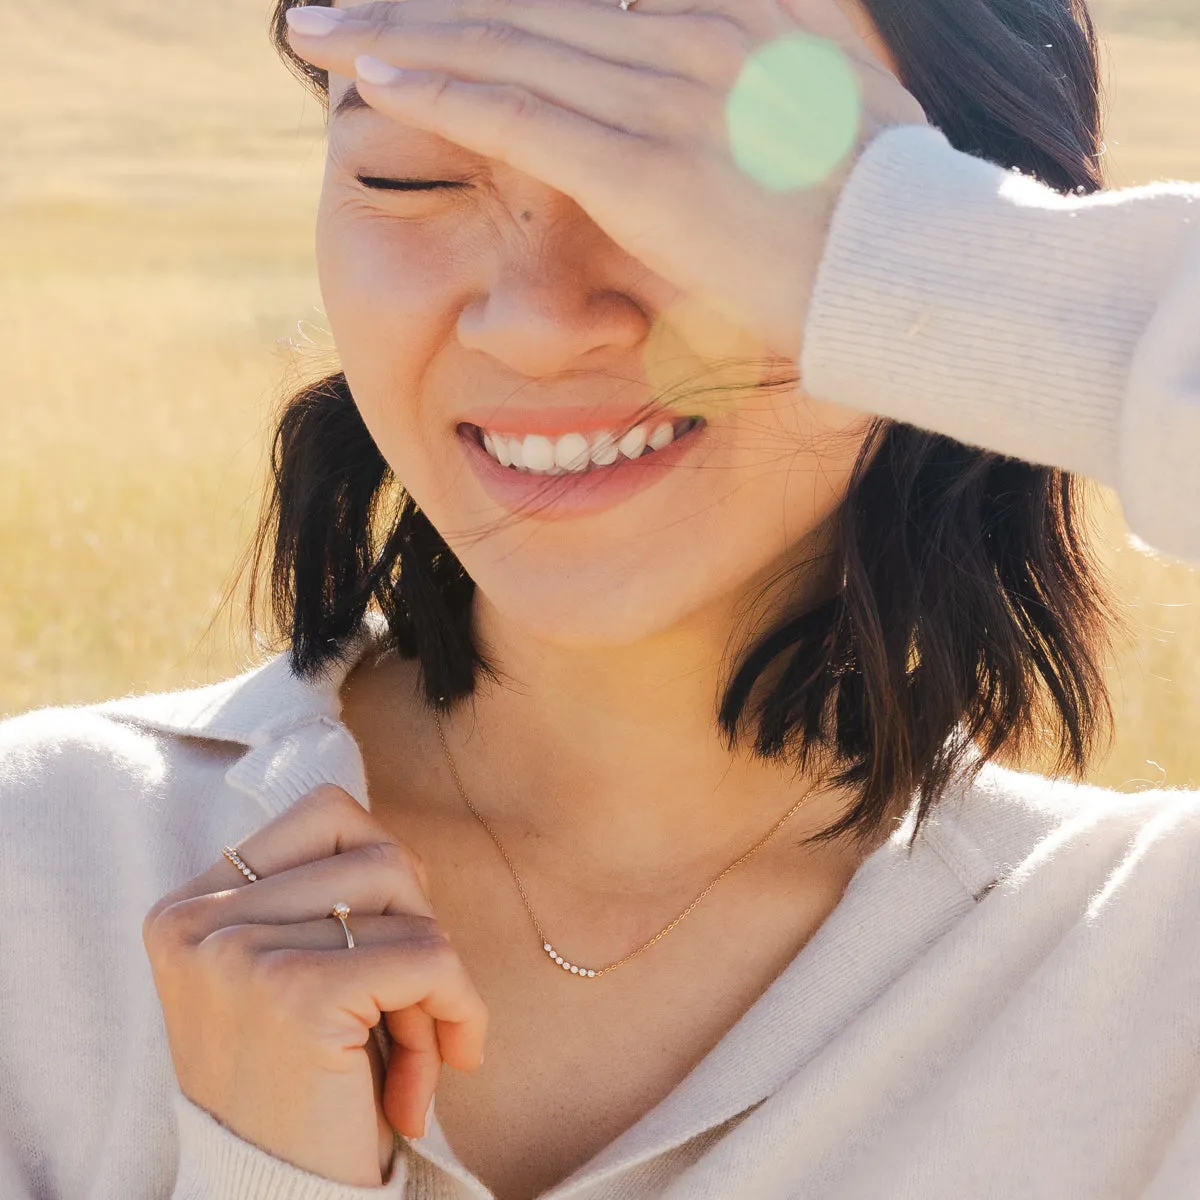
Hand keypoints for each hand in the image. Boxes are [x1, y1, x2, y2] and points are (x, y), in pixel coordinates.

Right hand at [142, 786, 487, 1186]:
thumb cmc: (304, 1092)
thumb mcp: (287, 978)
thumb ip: (323, 902)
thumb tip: (397, 845)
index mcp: (191, 907)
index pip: (326, 813)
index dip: (385, 874)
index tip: (389, 946)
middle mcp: (200, 920)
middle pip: (377, 851)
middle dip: (417, 926)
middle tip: (411, 1007)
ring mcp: (239, 951)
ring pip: (407, 894)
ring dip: (436, 976)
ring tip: (416, 1047)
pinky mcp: (295, 991)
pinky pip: (430, 956)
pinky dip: (459, 1007)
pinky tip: (442, 1070)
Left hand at [284, 0, 924, 366]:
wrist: (919, 273)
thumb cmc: (883, 216)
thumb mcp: (843, 106)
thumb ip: (779, 61)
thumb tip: (730, 73)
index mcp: (740, 14)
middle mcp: (697, 35)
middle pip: (530, 3)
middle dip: (424, 1)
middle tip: (339, 1)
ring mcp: (671, 98)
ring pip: (508, 49)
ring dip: (401, 35)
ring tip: (322, 29)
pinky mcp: (648, 171)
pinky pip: (522, 118)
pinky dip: (441, 92)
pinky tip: (373, 76)